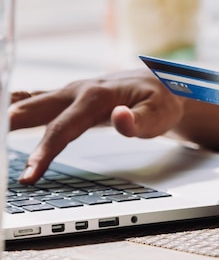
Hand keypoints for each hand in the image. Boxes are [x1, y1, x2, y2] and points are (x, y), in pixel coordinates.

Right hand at [9, 69, 183, 182]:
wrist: (160, 83)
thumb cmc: (161, 100)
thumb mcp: (161, 113)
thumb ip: (142, 120)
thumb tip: (121, 118)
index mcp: (96, 96)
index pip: (62, 129)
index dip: (43, 152)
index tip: (27, 175)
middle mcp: (78, 90)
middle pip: (35, 109)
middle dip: (8, 125)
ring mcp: (71, 92)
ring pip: (31, 102)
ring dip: (8, 114)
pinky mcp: (69, 96)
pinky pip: (36, 99)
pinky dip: (16, 106)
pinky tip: (4, 111)